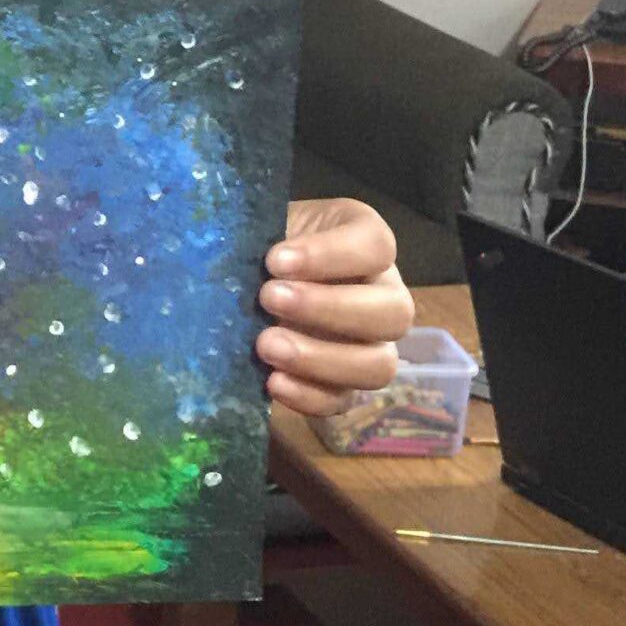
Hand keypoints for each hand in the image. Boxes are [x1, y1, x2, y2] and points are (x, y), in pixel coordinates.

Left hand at [256, 198, 413, 416]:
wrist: (240, 282)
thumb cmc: (259, 241)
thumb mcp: (262, 224)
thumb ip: (259, 232)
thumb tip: (231, 248)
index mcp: (366, 242)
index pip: (376, 246)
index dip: (330, 254)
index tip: (275, 259)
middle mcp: (383, 294)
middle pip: (394, 312)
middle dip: (329, 309)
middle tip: (268, 299)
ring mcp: (371, 346)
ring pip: (379, 365)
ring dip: (322, 359)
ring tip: (265, 346)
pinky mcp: (344, 385)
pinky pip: (343, 401)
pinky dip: (308, 396)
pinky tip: (271, 381)